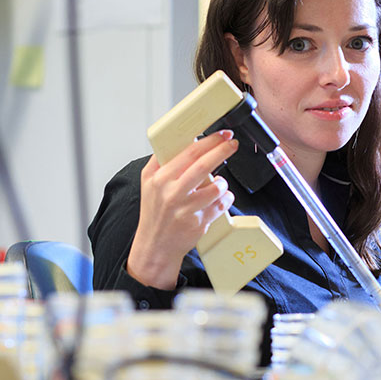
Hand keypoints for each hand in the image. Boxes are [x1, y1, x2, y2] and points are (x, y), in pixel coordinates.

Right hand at [126, 130, 238, 288]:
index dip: (209, 141)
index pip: (188, 153)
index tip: (221, 134)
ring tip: (219, 183)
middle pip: (203, 166)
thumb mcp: (148, 182)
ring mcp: (186, 210)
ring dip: (222, 182)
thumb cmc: (155, 212)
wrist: (155, 245)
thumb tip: (176, 139)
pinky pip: (221, 205)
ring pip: (216, 188)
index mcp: (160, 179)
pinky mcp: (199, 223)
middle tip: (232, 144)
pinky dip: (226, 198)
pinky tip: (221, 197)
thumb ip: (160, 160)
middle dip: (222, 151)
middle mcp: (172, 193)